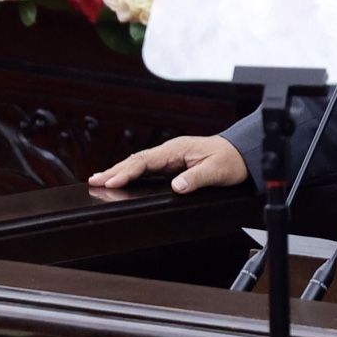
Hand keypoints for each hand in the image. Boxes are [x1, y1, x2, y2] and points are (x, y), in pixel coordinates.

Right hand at [87, 135, 247, 192]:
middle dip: (114, 170)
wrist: (243, 153)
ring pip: (139, 163)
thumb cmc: (231, 159)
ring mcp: (170, 157)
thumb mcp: (216, 171)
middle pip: (136, 160)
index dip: (127, 171)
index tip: (112, 181)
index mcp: (177, 149)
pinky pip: (148, 168)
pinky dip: (132, 173)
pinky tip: (122, 180)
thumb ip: (196, 178)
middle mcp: (171, 151)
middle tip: (93, 181)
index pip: (146, 160)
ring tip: (99, 180)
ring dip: (120, 171)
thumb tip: (177, 187)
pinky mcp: (173, 164)